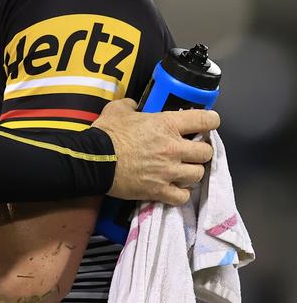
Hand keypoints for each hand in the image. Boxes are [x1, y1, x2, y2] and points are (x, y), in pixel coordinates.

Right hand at [94, 98, 219, 204]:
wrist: (93, 161)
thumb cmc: (106, 134)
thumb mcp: (117, 110)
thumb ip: (131, 105)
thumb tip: (135, 106)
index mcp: (167, 125)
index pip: (206, 120)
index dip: (210, 121)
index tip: (207, 124)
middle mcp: (173, 148)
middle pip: (206, 152)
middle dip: (200, 151)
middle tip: (189, 151)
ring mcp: (168, 171)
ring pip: (197, 174)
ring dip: (191, 172)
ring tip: (181, 171)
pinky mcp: (159, 190)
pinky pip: (182, 196)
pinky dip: (180, 193)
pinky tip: (173, 188)